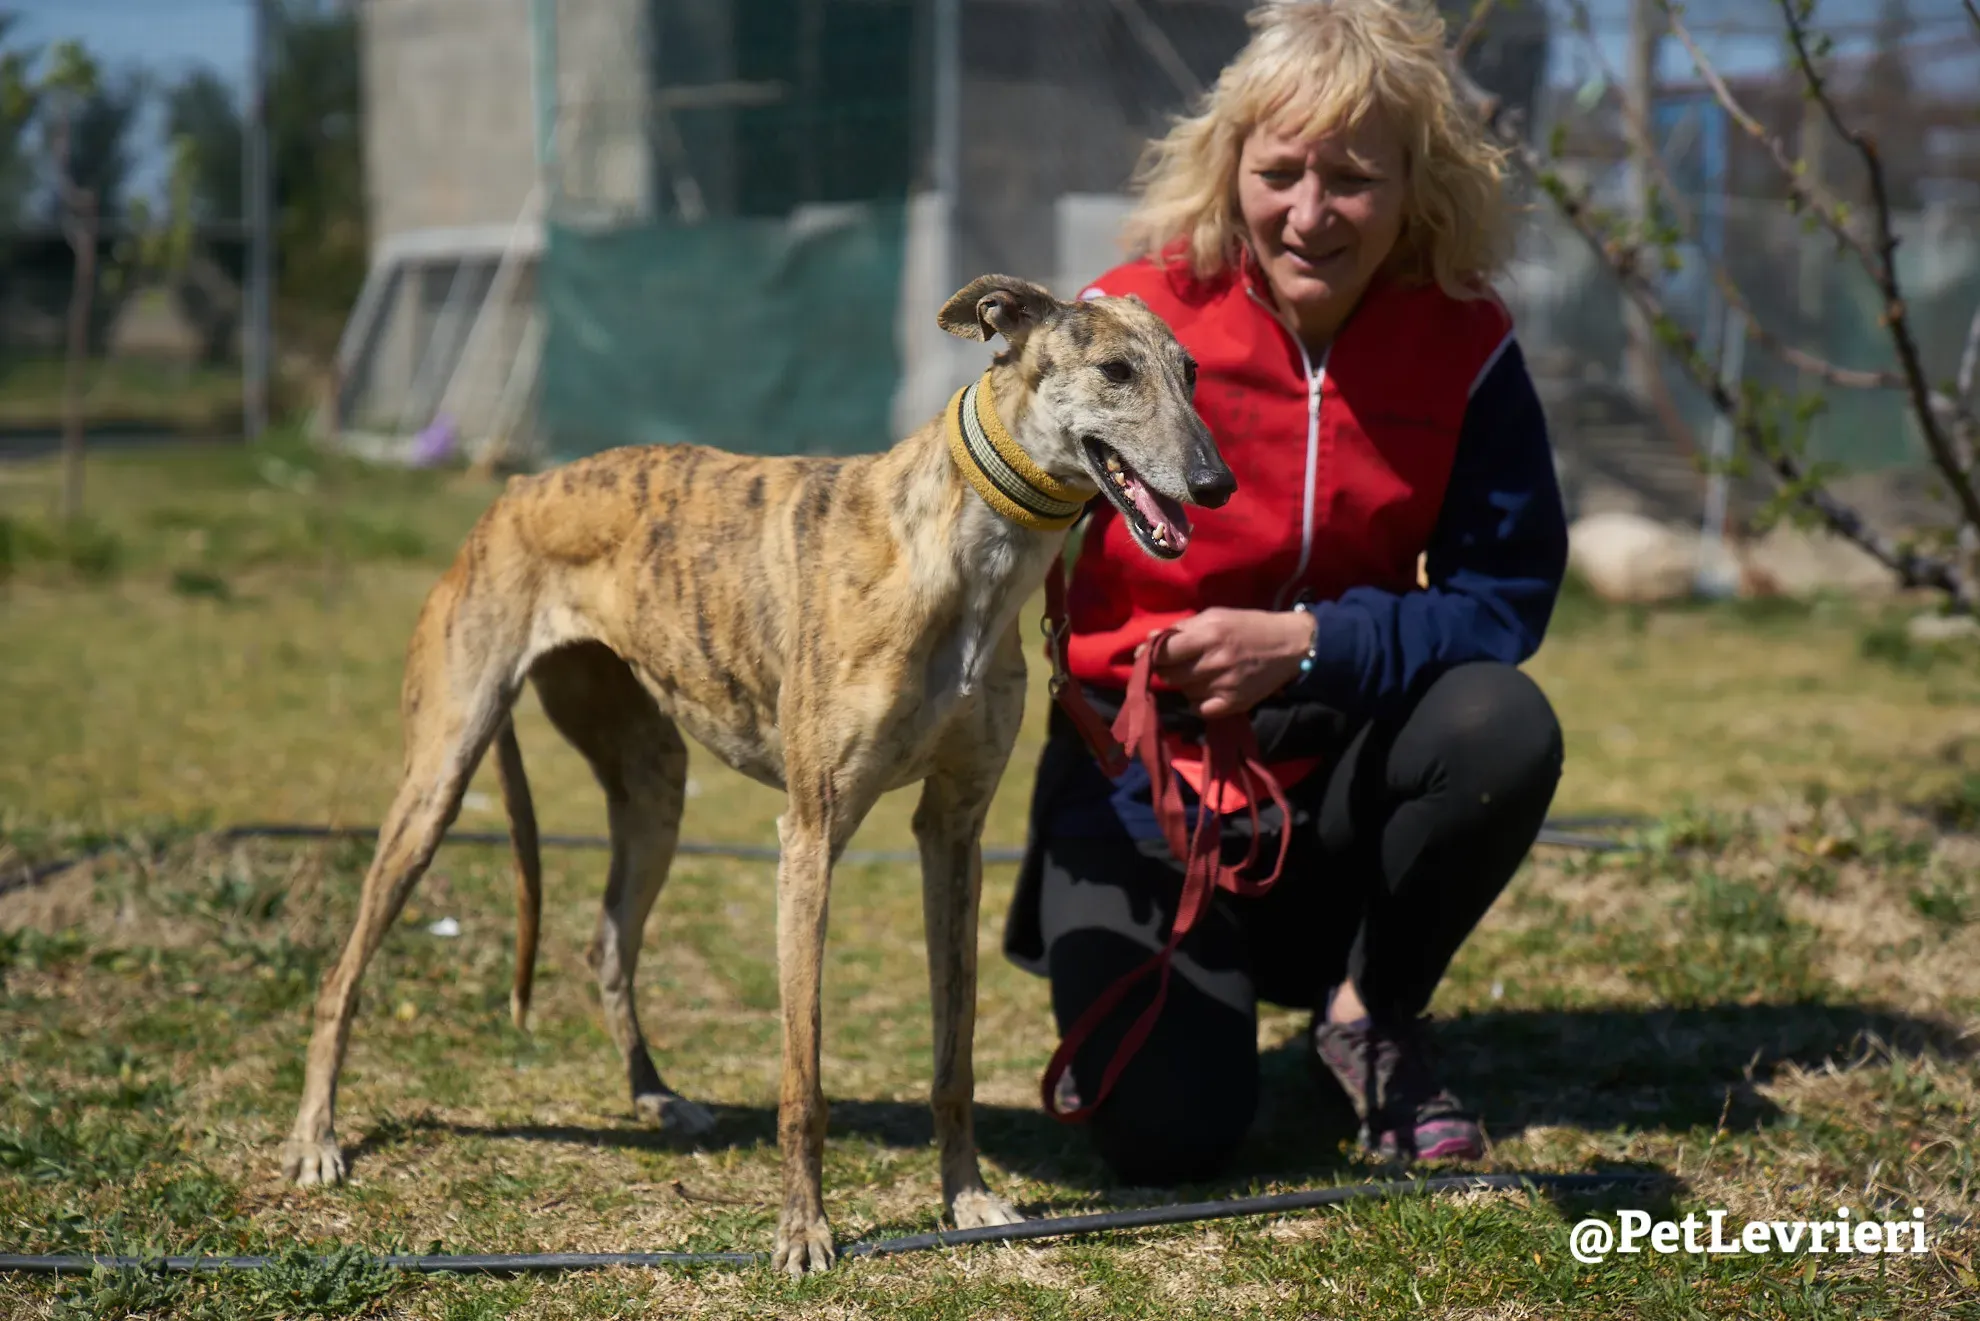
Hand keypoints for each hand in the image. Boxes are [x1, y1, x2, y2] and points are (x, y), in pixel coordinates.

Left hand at [1137, 606, 1314, 719]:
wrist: (1291, 646)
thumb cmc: (1249, 626)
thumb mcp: (1216, 616)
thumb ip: (1183, 627)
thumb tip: (1150, 639)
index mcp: (1209, 635)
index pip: (1165, 652)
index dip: (1149, 654)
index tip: (1144, 655)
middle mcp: (1215, 662)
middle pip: (1170, 675)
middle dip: (1167, 669)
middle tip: (1178, 663)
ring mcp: (1224, 686)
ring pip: (1184, 692)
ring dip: (1186, 683)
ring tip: (1202, 672)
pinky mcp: (1234, 704)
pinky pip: (1199, 709)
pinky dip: (1198, 701)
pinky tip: (1209, 689)